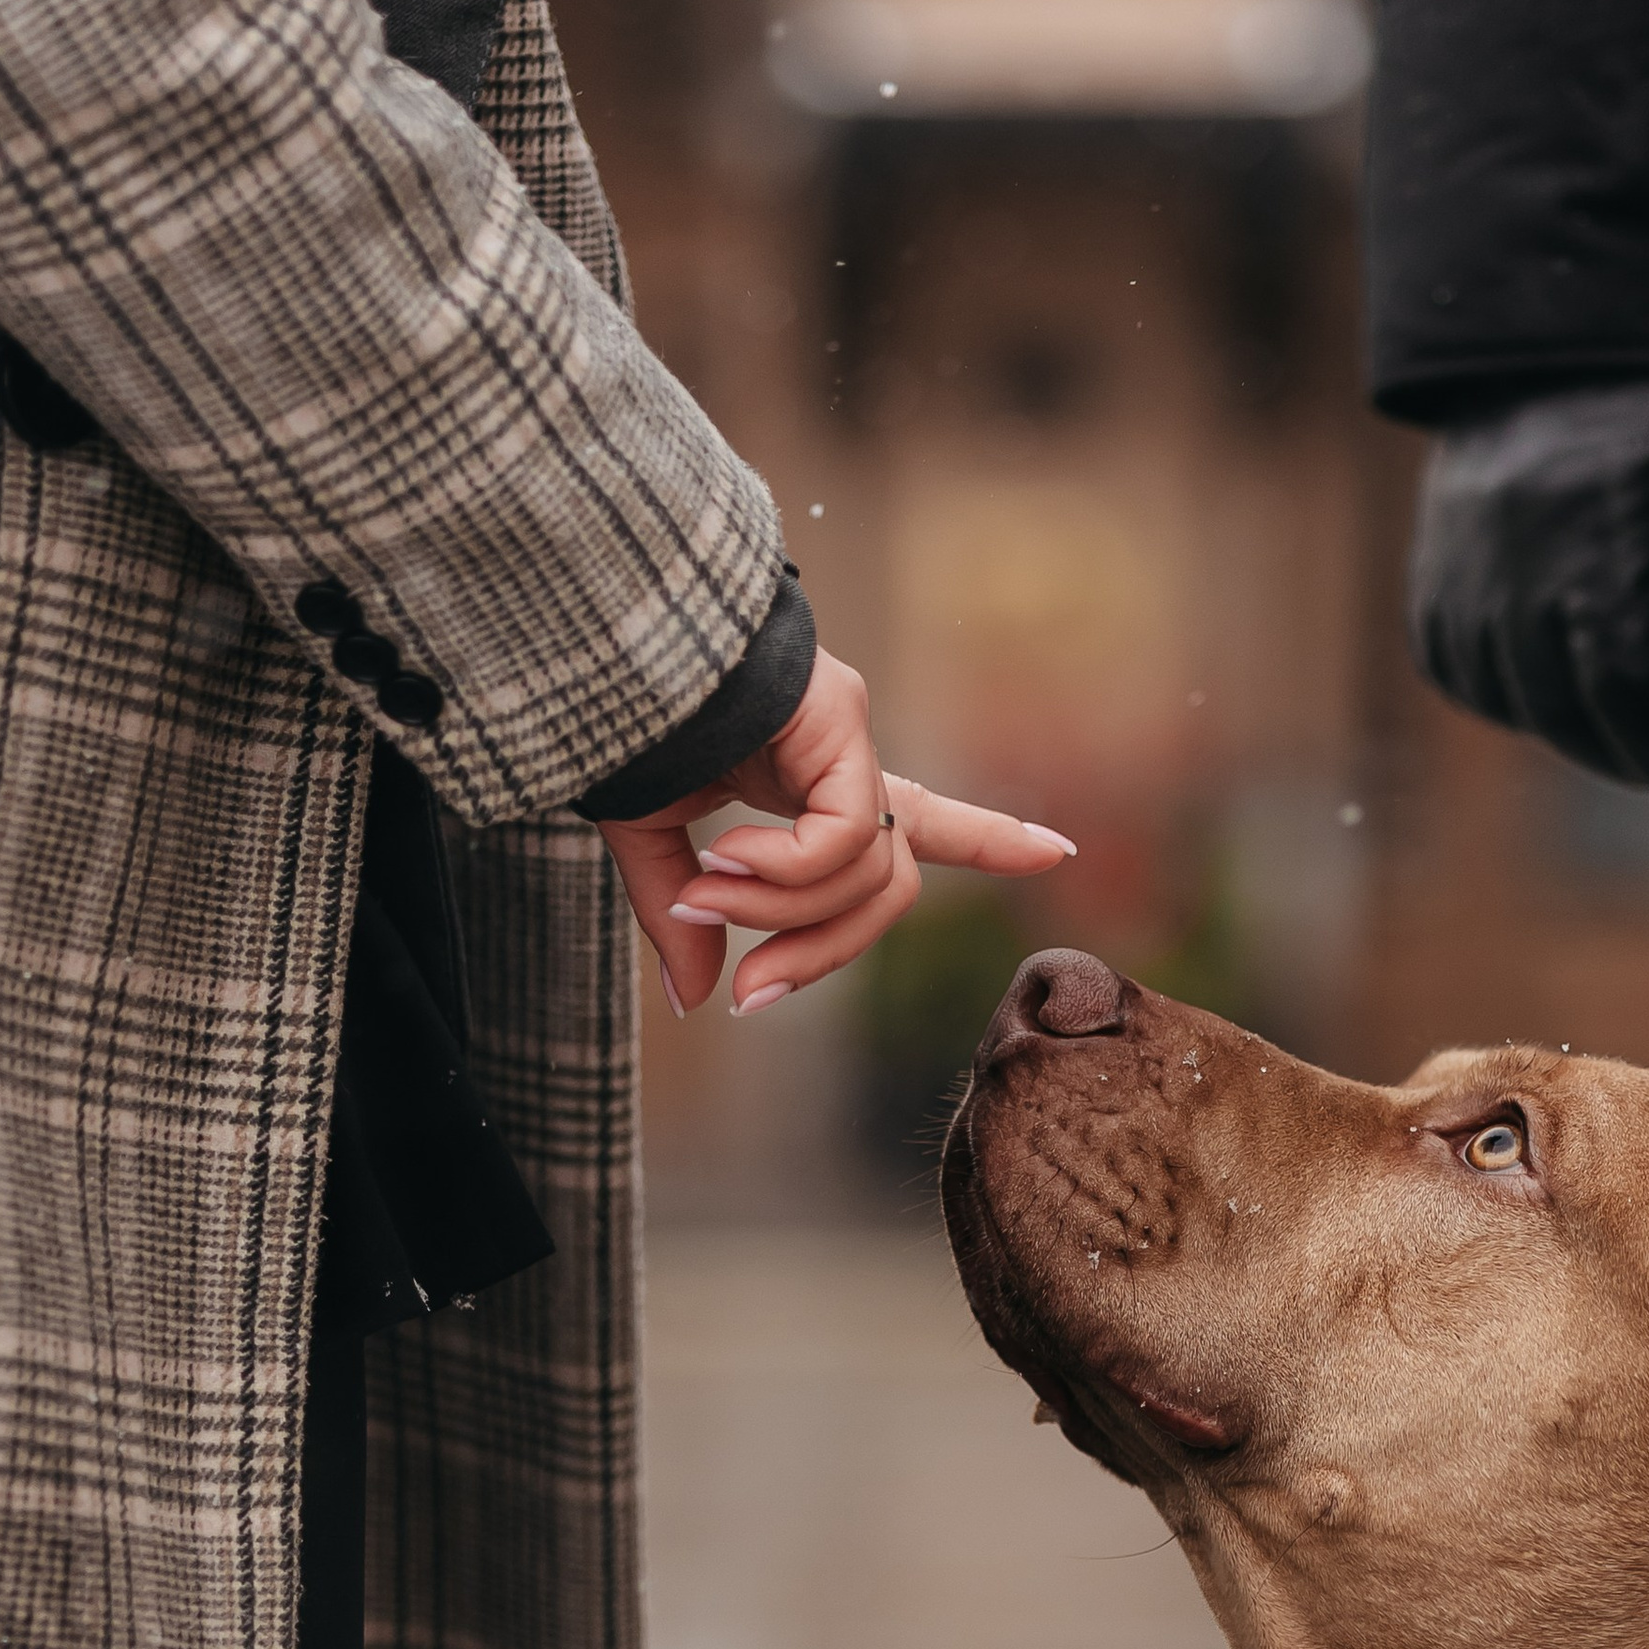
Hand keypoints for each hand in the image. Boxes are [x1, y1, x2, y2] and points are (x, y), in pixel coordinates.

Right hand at [597, 648, 1075, 1017]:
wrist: (591, 647)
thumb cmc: (615, 722)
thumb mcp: (648, 837)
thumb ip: (682, 918)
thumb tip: (695, 1000)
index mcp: (810, 779)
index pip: (916, 816)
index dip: (986, 838)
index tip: (1056, 851)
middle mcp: (842, 757)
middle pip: (890, 887)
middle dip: (825, 953)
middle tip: (751, 996)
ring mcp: (846, 733)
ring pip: (868, 873)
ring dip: (780, 911)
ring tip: (703, 898)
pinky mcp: (839, 716)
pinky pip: (846, 837)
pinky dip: (786, 870)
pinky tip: (722, 857)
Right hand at [1405, 384, 1648, 821]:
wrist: (1556, 342)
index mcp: (1599, 511)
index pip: (1627, 682)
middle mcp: (1512, 540)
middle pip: (1565, 708)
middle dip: (1632, 762)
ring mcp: (1458, 557)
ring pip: (1509, 699)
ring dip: (1574, 736)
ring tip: (1632, 736)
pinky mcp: (1429, 570)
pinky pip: (1460, 672)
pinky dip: (1511, 701)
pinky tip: (1562, 694)